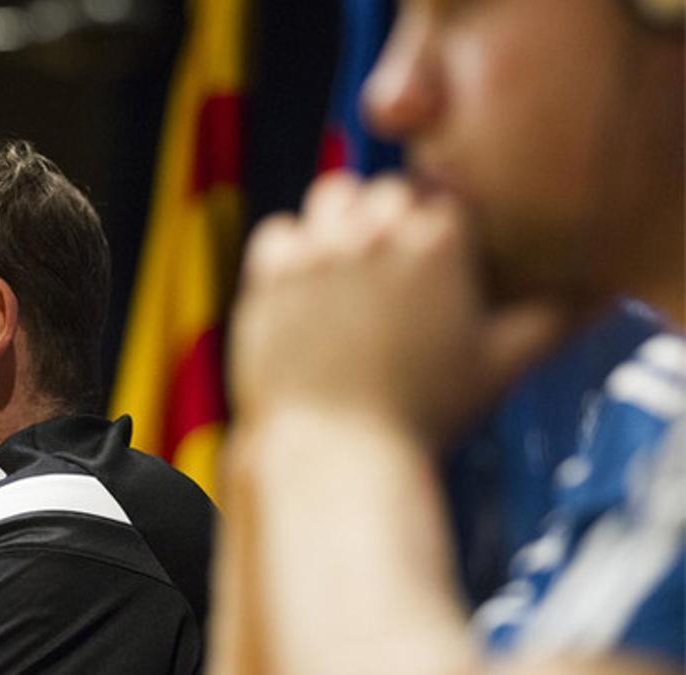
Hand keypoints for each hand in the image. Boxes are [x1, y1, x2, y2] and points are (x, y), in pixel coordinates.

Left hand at [229, 171, 565, 446]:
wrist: (337, 453)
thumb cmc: (422, 415)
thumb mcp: (500, 366)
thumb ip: (549, 320)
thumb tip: (591, 297)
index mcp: (438, 245)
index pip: (440, 201)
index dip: (437, 233)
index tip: (431, 270)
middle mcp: (376, 234)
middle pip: (386, 191)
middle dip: (391, 224)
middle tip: (389, 278)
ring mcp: (319, 250)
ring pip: (333, 196)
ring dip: (342, 223)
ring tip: (347, 273)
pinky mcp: (269, 272)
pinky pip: (279, 231)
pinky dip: (290, 253)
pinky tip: (306, 293)